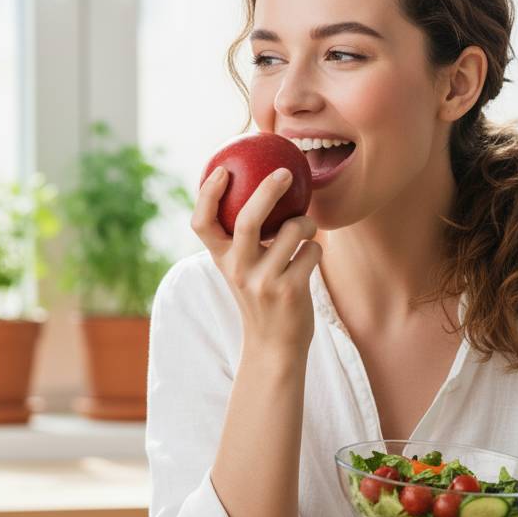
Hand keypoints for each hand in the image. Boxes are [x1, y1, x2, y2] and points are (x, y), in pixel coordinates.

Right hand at [191, 166, 321, 354]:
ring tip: (305, 230)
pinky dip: (316, 248)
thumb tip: (259, 185)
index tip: (222, 170)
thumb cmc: (261, 295)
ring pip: (292, 229)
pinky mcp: (290, 291)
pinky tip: (310, 258)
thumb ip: (242, 237)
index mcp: (222, 259)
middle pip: (248, 219)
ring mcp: (263, 282)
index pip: (202, 223)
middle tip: (284, 171)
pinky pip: (312, 250)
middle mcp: (238, 269)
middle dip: (267, 190)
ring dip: (306, 224)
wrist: (274, 346)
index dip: (207, 194)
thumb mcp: (241, 268)